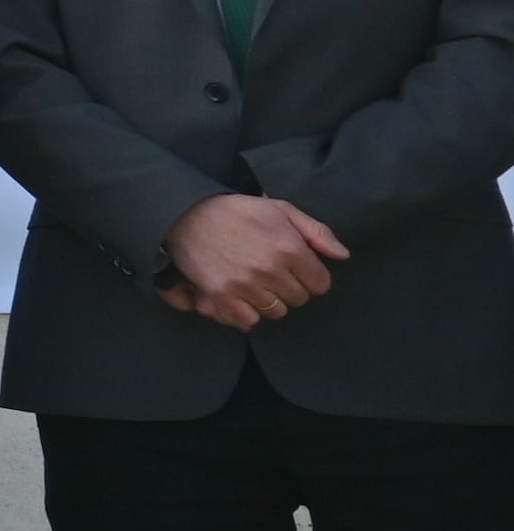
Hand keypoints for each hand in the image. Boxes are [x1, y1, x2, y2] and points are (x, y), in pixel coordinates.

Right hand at [162, 193, 346, 328]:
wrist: (187, 215)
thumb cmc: (238, 211)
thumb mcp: (281, 210)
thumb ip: (317, 232)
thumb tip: (343, 255)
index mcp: (289, 248)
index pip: (321, 284)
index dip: (311, 276)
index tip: (296, 268)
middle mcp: (270, 269)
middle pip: (299, 299)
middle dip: (290, 288)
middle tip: (272, 273)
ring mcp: (245, 284)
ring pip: (276, 312)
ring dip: (270, 301)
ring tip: (256, 283)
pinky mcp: (222, 295)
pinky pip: (249, 320)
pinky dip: (248, 313)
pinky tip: (242, 297)